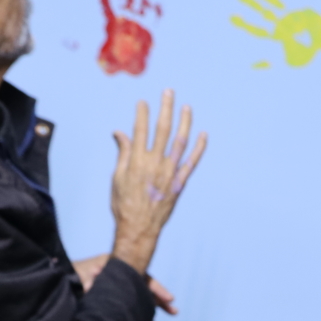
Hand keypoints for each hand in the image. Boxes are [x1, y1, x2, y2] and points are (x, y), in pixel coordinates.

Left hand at [74, 254, 178, 320]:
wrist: (65, 281)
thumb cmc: (75, 274)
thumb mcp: (85, 274)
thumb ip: (92, 279)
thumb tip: (91, 281)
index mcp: (120, 270)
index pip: (144, 279)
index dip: (157, 290)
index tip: (170, 299)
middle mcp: (123, 280)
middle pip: (145, 291)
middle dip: (160, 303)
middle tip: (174, 312)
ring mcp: (120, 291)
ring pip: (138, 303)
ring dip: (148, 316)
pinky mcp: (115, 302)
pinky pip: (130, 310)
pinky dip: (136, 319)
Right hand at [109, 90, 206, 274]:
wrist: (139, 228)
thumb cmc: (124, 204)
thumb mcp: (117, 178)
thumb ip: (122, 153)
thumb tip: (119, 132)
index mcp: (137, 161)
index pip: (140, 130)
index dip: (142, 114)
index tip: (143, 102)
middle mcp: (155, 164)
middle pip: (162, 130)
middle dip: (165, 109)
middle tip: (168, 92)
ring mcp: (170, 173)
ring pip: (180, 141)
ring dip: (184, 122)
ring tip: (186, 107)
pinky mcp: (180, 182)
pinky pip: (192, 162)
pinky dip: (199, 148)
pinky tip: (203, 134)